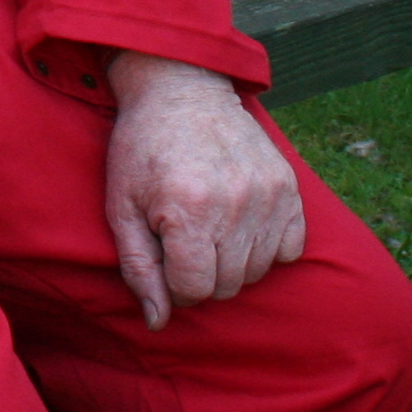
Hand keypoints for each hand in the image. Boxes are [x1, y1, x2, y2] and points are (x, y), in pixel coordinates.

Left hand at [102, 51, 304, 328]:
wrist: (181, 89)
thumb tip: (158, 322)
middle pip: (227, 285)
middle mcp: (235, 204)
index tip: (166, 258)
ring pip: (257, 271)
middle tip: (185, 239)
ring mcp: (268, 195)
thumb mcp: (122, 206)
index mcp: (188, 210)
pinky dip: (267, 246)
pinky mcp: (289, 186)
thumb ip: (138, 268)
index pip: (195, 290)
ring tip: (210, 227)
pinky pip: (289, 249)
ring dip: (232, 262)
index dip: (175, 284)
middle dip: (202, 274)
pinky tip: (241, 223)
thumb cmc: (143, 148)